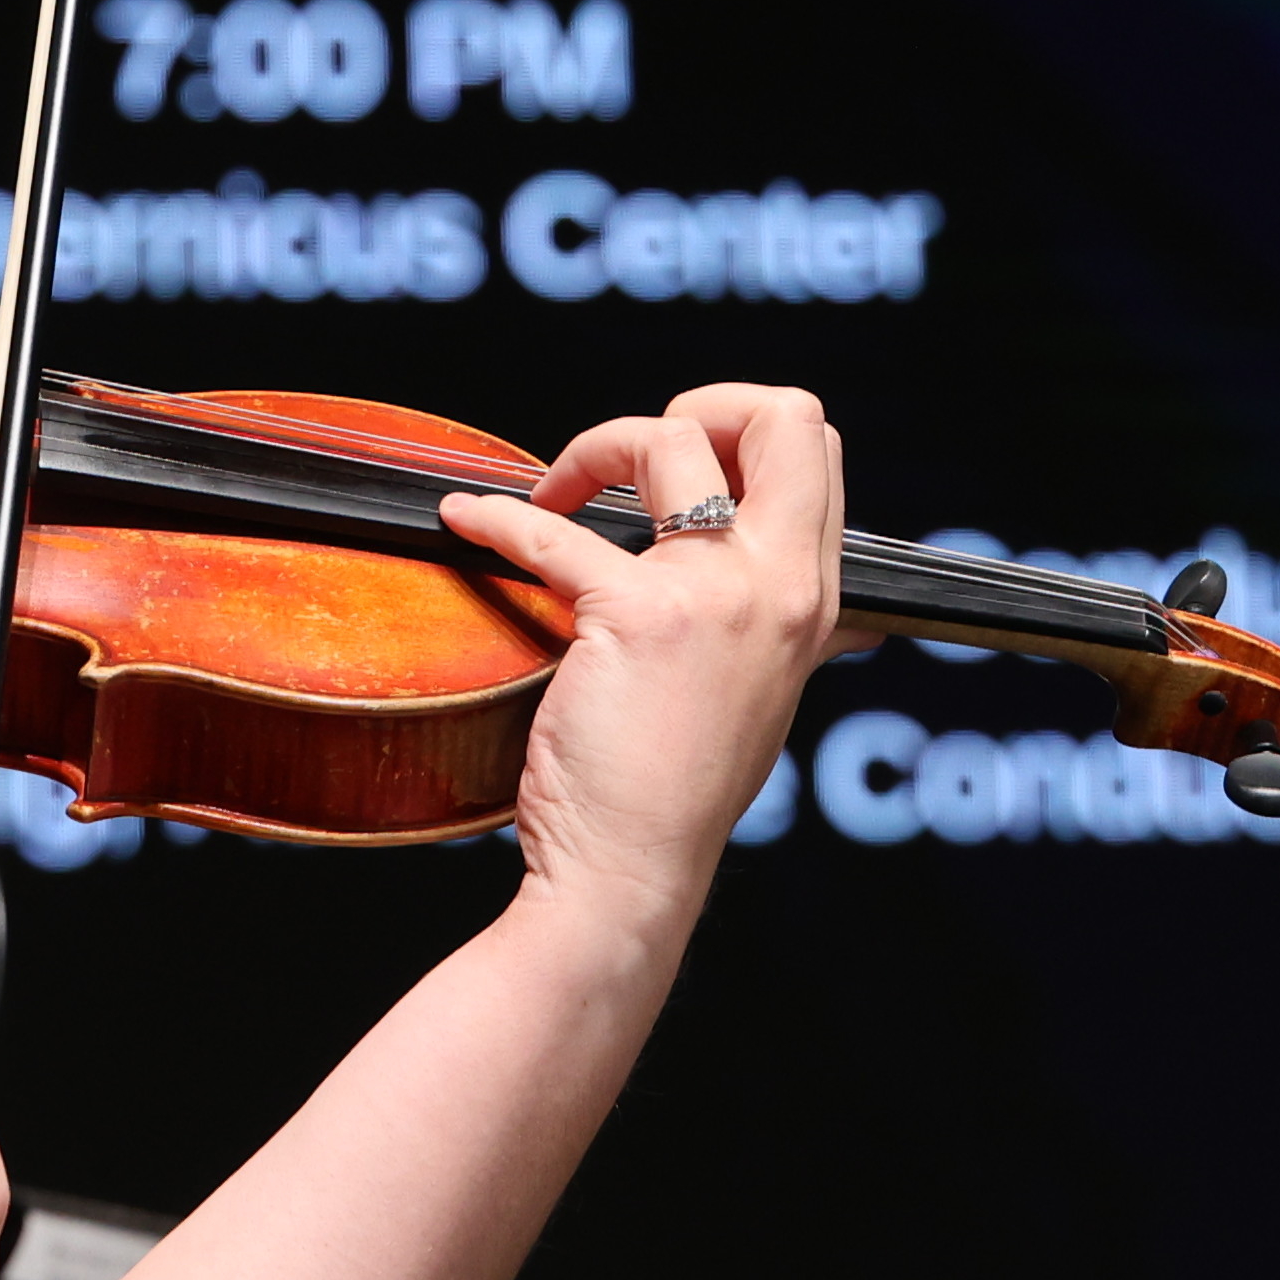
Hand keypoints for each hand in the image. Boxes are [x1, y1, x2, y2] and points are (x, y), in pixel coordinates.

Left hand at [440, 382, 849, 927]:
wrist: (631, 877)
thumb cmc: (675, 793)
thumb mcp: (761, 696)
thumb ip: (774, 629)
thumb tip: (803, 593)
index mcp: (813, 601)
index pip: (816, 452)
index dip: (742, 430)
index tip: (676, 466)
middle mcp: (783, 587)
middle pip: (789, 416)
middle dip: (704, 401)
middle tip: (633, 455)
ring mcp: (717, 597)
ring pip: (671, 438)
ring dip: (592, 446)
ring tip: (549, 493)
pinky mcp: (638, 617)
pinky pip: (553, 527)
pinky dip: (494, 515)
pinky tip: (462, 520)